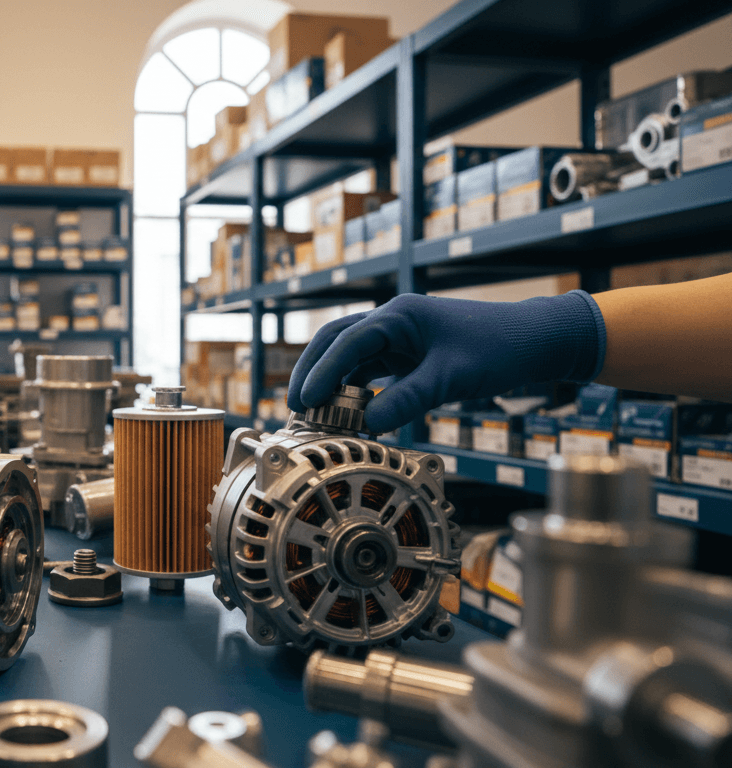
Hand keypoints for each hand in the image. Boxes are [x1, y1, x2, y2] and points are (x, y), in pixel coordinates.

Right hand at [287, 291, 605, 432]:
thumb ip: (408, 400)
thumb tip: (369, 424)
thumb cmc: (500, 348)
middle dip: (312, 370)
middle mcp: (394, 320)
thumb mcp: (452, 378)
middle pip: (336, 340)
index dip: (322, 372)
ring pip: (350, 354)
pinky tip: (348, 409)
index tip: (304, 399)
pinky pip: (370, 367)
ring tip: (314, 410)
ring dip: (331, 379)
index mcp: (399, 315)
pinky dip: (354, 387)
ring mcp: (401, 335)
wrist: (538, 342)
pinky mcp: (410, 352)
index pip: (347, 342)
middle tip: (296, 404)